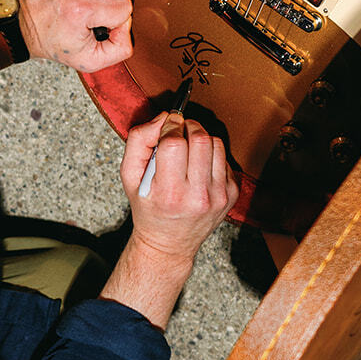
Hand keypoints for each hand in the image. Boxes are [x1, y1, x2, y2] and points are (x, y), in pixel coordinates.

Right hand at [122, 114, 238, 265]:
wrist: (169, 243)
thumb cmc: (147, 208)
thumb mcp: (129, 177)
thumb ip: (139, 140)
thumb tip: (163, 117)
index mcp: (169, 193)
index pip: (175, 143)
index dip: (171, 126)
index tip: (168, 124)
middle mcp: (197, 196)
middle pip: (200, 139)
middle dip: (188, 127)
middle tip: (178, 131)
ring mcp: (218, 196)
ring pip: (216, 144)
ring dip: (201, 138)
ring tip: (188, 149)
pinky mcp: (231, 195)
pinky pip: (224, 158)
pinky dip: (211, 155)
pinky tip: (198, 166)